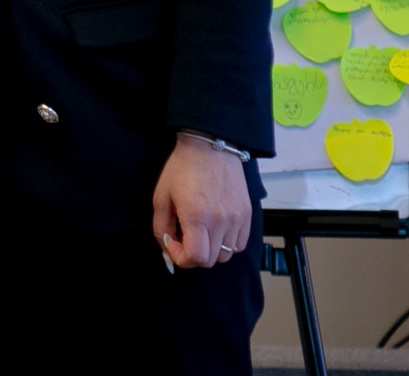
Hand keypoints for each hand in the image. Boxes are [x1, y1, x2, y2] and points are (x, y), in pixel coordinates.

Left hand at [152, 132, 251, 269]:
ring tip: (200, 231)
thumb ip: (161, 228)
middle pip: (211, 260)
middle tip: (184, 237)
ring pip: (226, 254)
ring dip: (211, 250)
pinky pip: (239, 243)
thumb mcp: (161, 197)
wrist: (210, 146)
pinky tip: (215, 228)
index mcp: (197, 217)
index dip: (181, 258)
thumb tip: (167, 250)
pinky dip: (227, 243)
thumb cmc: (182, 168)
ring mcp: (237, 219)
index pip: (195, 258)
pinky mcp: (247, 214)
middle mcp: (221, 222)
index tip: (173, 242)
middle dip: (194, 255)